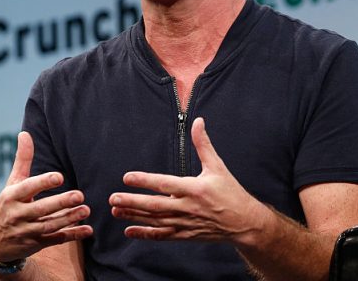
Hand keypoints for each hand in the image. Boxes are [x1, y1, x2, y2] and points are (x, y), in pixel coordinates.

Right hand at [0, 131, 92, 262]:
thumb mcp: (11, 183)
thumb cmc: (7, 206)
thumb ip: (22, 160)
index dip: (43, 182)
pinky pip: (55, 240)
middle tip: (79, 195)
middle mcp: (17, 214)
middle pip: (41, 209)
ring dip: (69, 219)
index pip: (27, 188)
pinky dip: (72, 236)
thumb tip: (25, 133)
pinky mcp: (35, 244)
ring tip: (85, 210)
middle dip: (60, 203)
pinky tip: (88, 230)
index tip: (60, 177)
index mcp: (11, 196)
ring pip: (49, 225)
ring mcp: (26, 232)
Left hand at [109, 118, 268, 246]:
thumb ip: (204, 145)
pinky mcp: (185, 235)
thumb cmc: (231, 192)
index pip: (165, 184)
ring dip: (134, 215)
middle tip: (113, 197)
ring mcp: (185, 223)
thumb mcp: (218, 167)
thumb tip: (198, 122)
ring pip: (155, 220)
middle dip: (133, 201)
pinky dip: (145, 233)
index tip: (127, 177)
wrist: (244, 223)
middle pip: (155, 205)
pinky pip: (162, 235)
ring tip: (116, 209)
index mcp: (195, 189)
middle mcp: (188, 207)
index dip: (145, 180)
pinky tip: (129, 230)